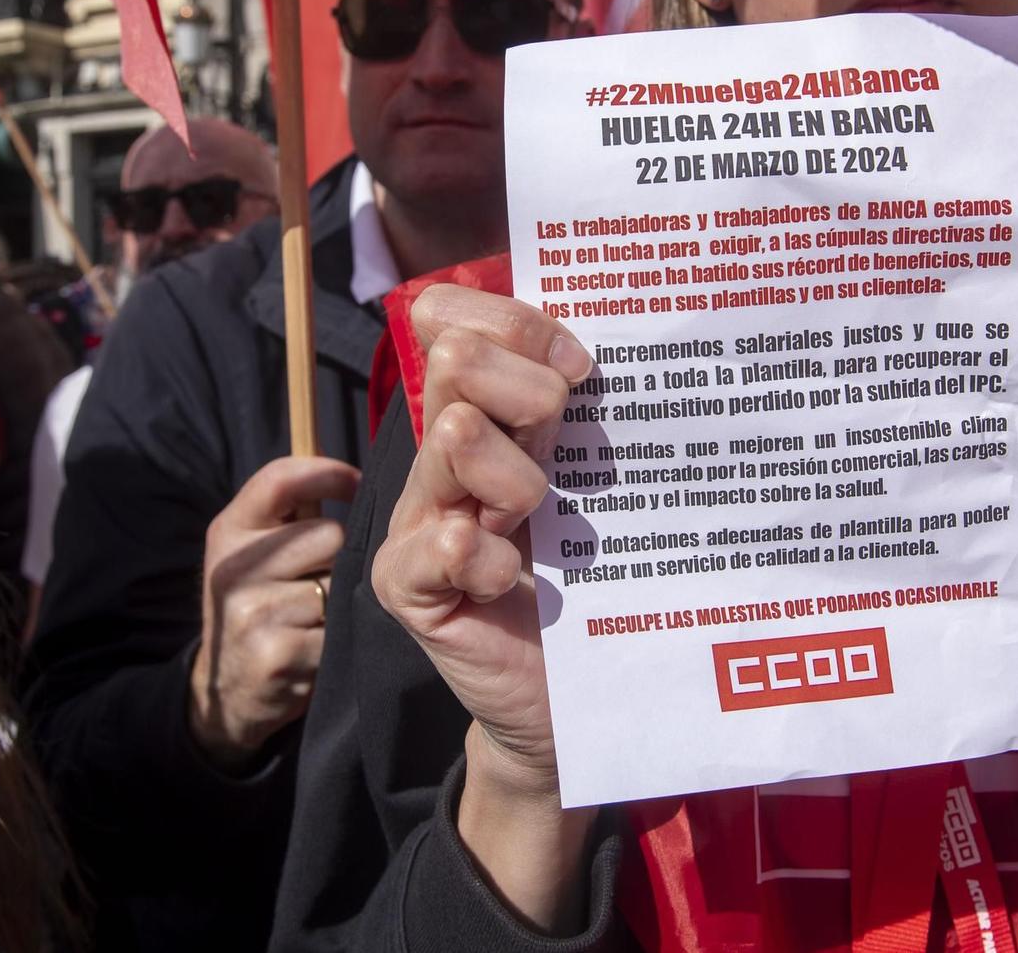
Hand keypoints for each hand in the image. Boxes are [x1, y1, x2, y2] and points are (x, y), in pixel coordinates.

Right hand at [188, 456, 355, 769]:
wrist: (227, 688)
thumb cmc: (256, 601)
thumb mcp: (252, 548)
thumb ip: (289, 507)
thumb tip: (349, 467)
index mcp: (228, 531)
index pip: (281, 479)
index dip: (330, 474)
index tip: (355, 483)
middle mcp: (233, 568)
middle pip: (329, 534)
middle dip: (340, 554)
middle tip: (321, 576)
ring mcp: (253, 613)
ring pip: (341, 583)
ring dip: (341, 600)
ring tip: (316, 613)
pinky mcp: (278, 654)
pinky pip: (340, 628)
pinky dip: (338, 636)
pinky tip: (316, 644)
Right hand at [372, 285, 599, 931]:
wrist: (582, 698)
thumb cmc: (602, 576)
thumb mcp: (600, 475)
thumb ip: (589, 409)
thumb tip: (609, 339)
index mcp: (483, 408)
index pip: (453, 318)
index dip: (517, 323)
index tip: (583, 367)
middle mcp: (441, 452)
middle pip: (453, 362)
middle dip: (526, 389)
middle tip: (564, 443)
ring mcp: (416, 518)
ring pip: (451, 439)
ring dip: (517, 476)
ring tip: (538, 519)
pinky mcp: (408, 587)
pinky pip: (435, 545)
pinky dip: (481, 554)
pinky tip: (506, 574)